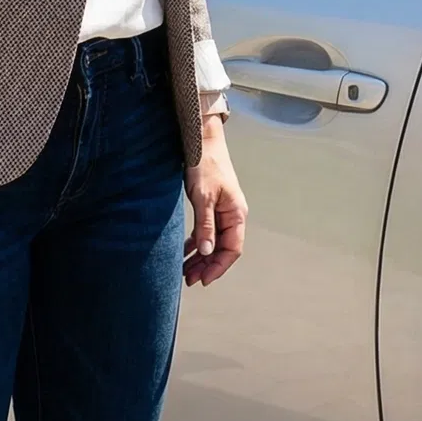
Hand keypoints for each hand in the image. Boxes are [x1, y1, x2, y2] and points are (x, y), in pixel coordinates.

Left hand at [183, 118, 246, 287]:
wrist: (202, 140)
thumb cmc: (205, 165)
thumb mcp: (203, 197)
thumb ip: (205, 225)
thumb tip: (206, 251)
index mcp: (236, 214)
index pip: (232, 249)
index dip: (218, 267)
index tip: (203, 280)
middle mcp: (232, 215)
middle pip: (222, 248)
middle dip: (207, 266)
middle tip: (189, 280)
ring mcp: (222, 211)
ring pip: (213, 241)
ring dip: (200, 257)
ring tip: (185, 271)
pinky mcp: (211, 206)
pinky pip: (206, 231)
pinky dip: (196, 242)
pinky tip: (185, 252)